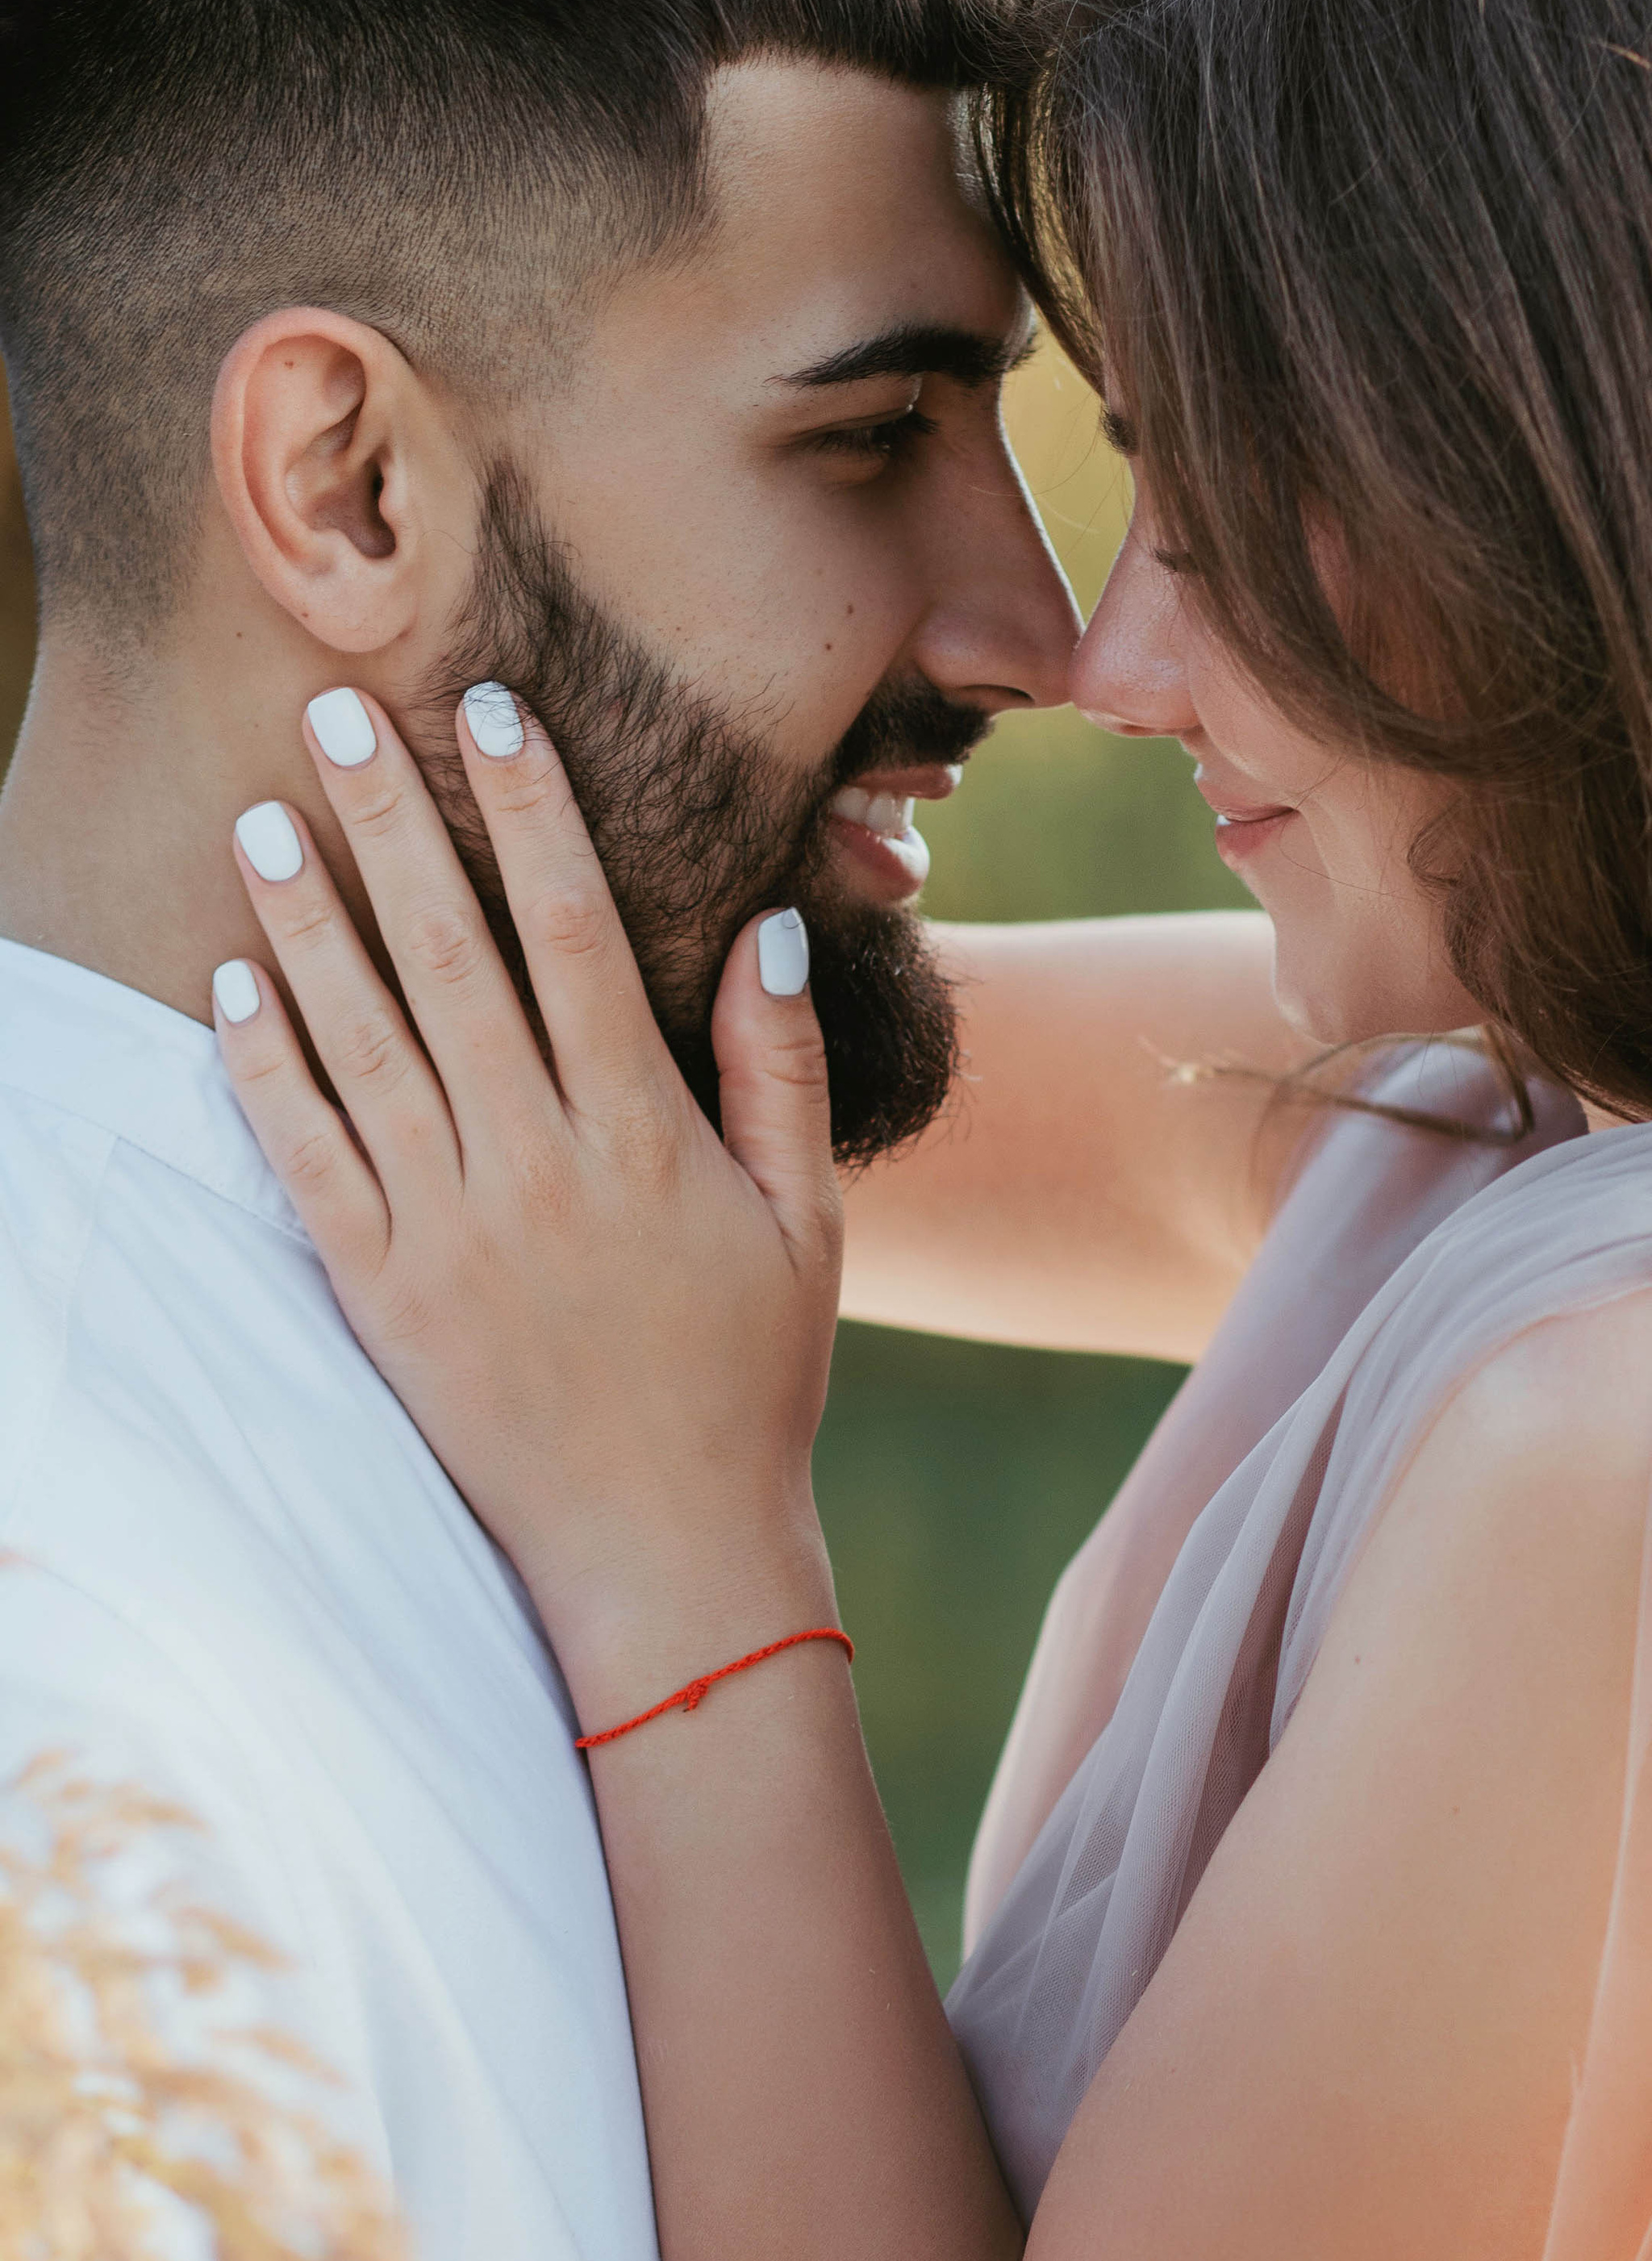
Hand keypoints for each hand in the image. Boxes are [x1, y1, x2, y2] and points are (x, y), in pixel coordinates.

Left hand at [213, 685, 843, 1714]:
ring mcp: (449, 1233)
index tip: (493, 711)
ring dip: (308, 923)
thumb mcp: (806, 1223)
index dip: (533, 810)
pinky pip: (310, 1162)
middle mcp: (536, 1168)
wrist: (666, 1550)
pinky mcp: (382, 1298)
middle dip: (392, 823)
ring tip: (261, 817)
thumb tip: (763, 921)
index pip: (576, 933)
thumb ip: (778, 1069)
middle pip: (451, 958)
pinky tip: (236, 986)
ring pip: (362, 1044)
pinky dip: (268, 1072)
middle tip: (335, 710)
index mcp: (645, 1138)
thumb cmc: (751, 1379)